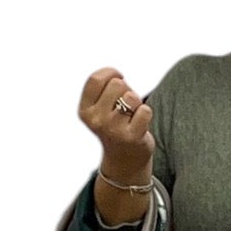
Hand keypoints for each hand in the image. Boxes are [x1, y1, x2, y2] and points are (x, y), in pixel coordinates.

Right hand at [79, 67, 155, 184]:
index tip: (118, 78)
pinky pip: (145, 110)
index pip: (96, 79)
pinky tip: (138, 124)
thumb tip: (117, 76)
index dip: (111, 72)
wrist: (125, 158)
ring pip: (131, 96)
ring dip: (136, 102)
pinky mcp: (132, 137)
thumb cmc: (115, 125)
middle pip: (117, 84)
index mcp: (85, 111)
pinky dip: (146, 114)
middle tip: (124, 105)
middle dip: (125, 89)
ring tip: (131, 115)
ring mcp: (113, 129)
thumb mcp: (99, 107)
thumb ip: (103, 88)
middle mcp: (96, 120)